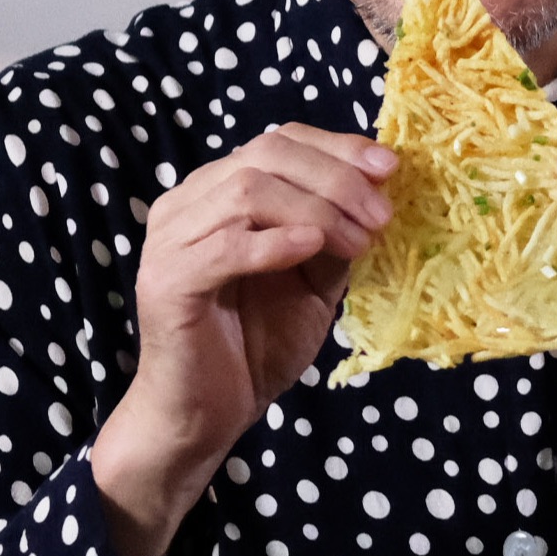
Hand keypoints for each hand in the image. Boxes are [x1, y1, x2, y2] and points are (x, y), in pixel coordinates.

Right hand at [89, 124, 392, 555]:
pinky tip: (311, 249)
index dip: (336, 146)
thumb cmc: (254, 345)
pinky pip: (225, 245)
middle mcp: (186, 203)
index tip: (389, 167)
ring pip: (247, 190)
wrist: (206, 415)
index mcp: (216, 192)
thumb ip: (333, 234)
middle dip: (335, 179)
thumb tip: (378, 193)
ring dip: (316, 210)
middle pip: (265, 155)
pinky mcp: (166, 281)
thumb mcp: (312, 281)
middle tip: (382, 217)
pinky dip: (274, 241)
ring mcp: (169, 239)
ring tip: (358, 242)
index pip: (278, 140)